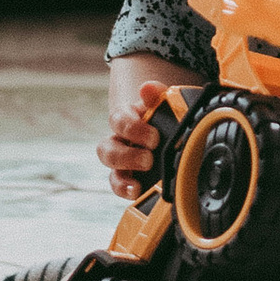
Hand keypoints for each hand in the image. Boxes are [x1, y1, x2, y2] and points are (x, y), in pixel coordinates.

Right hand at [98, 57, 202, 199]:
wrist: (173, 133)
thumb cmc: (166, 117)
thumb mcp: (166, 103)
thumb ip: (158, 94)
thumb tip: (147, 88)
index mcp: (127, 118)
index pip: (118, 119)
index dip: (132, 128)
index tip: (155, 138)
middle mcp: (119, 140)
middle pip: (106, 148)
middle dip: (126, 156)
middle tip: (149, 159)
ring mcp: (121, 161)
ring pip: (109, 171)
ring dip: (121, 176)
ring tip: (138, 183)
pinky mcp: (128, 178)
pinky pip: (117, 186)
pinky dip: (124, 190)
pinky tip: (137, 192)